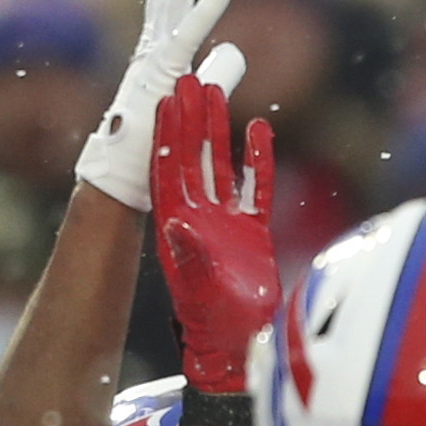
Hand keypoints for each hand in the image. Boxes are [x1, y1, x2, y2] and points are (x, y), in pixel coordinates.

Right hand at [76, 0, 236, 210]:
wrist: (117, 187)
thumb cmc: (149, 153)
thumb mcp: (194, 101)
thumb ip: (216, 73)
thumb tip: (237, 50)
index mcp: (157, 48)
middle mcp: (151, 44)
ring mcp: (154, 56)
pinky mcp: (163, 75)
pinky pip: (190, 33)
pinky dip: (210, 5)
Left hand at [152, 67, 275, 397]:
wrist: (243, 346)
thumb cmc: (214, 323)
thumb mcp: (199, 288)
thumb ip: (191, 254)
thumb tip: (175, 221)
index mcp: (177, 225)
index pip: (169, 169)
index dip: (168, 134)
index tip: (169, 99)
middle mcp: (197, 217)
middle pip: (192, 157)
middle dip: (189, 120)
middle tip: (189, 79)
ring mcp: (226, 222)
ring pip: (220, 165)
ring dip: (217, 131)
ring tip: (216, 92)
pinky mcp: (254, 231)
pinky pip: (256, 187)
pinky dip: (257, 160)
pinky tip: (258, 130)